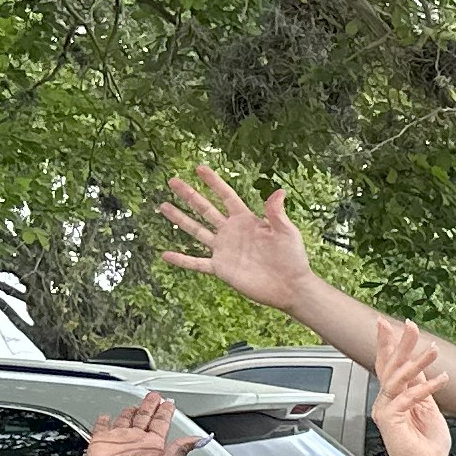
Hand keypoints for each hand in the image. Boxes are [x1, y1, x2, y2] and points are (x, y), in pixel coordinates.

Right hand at [77, 393, 199, 455]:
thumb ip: (181, 449)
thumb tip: (201, 439)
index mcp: (154, 446)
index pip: (161, 423)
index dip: (165, 412)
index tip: (169, 403)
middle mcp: (137, 442)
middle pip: (145, 418)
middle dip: (150, 406)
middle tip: (154, 396)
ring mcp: (119, 440)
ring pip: (126, 420)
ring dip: (130, 412)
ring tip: (135, 404)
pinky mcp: (102, 442)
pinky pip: (102, 427)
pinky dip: (103, 420)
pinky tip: (106, 416)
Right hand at [157, 161, 311, 309]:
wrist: (290, 287)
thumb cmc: (292, 258)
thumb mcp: (286, 232)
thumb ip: (277, 213)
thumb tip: (279, 191)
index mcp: (246, 220)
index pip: (226, 196)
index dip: (213, 182)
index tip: (199, 168)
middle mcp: (231, 232)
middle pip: (205, 209)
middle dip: (189, 195)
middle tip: (173, 181)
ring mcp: (224, 250)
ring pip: (196, 231)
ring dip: (180, 219)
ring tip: (163, 206)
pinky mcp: (221, 268)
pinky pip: (197, 263)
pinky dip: (181, 260)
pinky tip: (165, 255)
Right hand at [370, 318, 452, 455]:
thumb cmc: (427, 446)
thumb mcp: (428, 408)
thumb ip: (420, 387)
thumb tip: (418, 367)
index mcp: (393, 398)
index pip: (388, 367)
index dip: (388, 345)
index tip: (388, 325)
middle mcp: (385, 402)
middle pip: (390, 367)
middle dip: (400, 344)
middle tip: (409, 325)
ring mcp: (386, 410)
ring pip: (399, 378)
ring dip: (418, 361)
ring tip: (432, 349)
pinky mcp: (390, 420)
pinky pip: (408, 397)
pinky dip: (426, 387)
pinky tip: (442, 379)